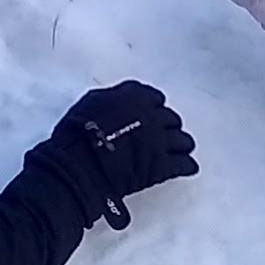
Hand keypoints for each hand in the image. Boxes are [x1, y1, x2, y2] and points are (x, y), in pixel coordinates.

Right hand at [28, 80, 198, 227]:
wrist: (80, 165)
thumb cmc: (77, 134)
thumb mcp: (91, 103)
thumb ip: (113, 99)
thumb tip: (120, 100)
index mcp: (135, 96)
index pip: (155, 98)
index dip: (154, 108)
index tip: (152, 114)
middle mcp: (153, 115)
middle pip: (172, 119)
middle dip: (168, 127)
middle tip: (163, 136)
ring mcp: (161, 141)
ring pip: (183, 141)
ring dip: (180, 146)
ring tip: (177, 152)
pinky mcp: (163, 165)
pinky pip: (185, 164)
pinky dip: (186, 166)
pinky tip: (186, 168)